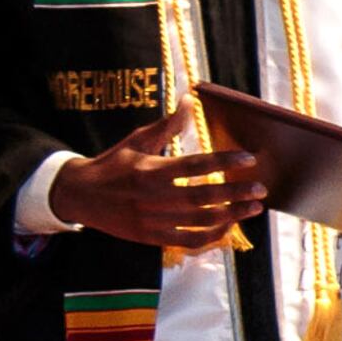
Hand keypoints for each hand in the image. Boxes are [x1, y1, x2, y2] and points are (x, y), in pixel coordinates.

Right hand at [49, 107, 267, 250]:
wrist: (81, 197)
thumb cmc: (112, 164)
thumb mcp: (136, 141)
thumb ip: (167, 126)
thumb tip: (190, 100)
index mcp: (151, 170)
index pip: (195, 165)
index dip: (224, 162)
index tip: (248, 159)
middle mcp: (154, 197)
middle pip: (203, 196)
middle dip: (236, 193)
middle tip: (261, 188)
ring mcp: (154, 221)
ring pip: (200, 221)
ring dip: (232, 215)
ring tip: (254, 208)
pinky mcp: (153, 238)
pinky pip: (189, 241)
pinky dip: (212, 236)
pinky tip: (229, 227)